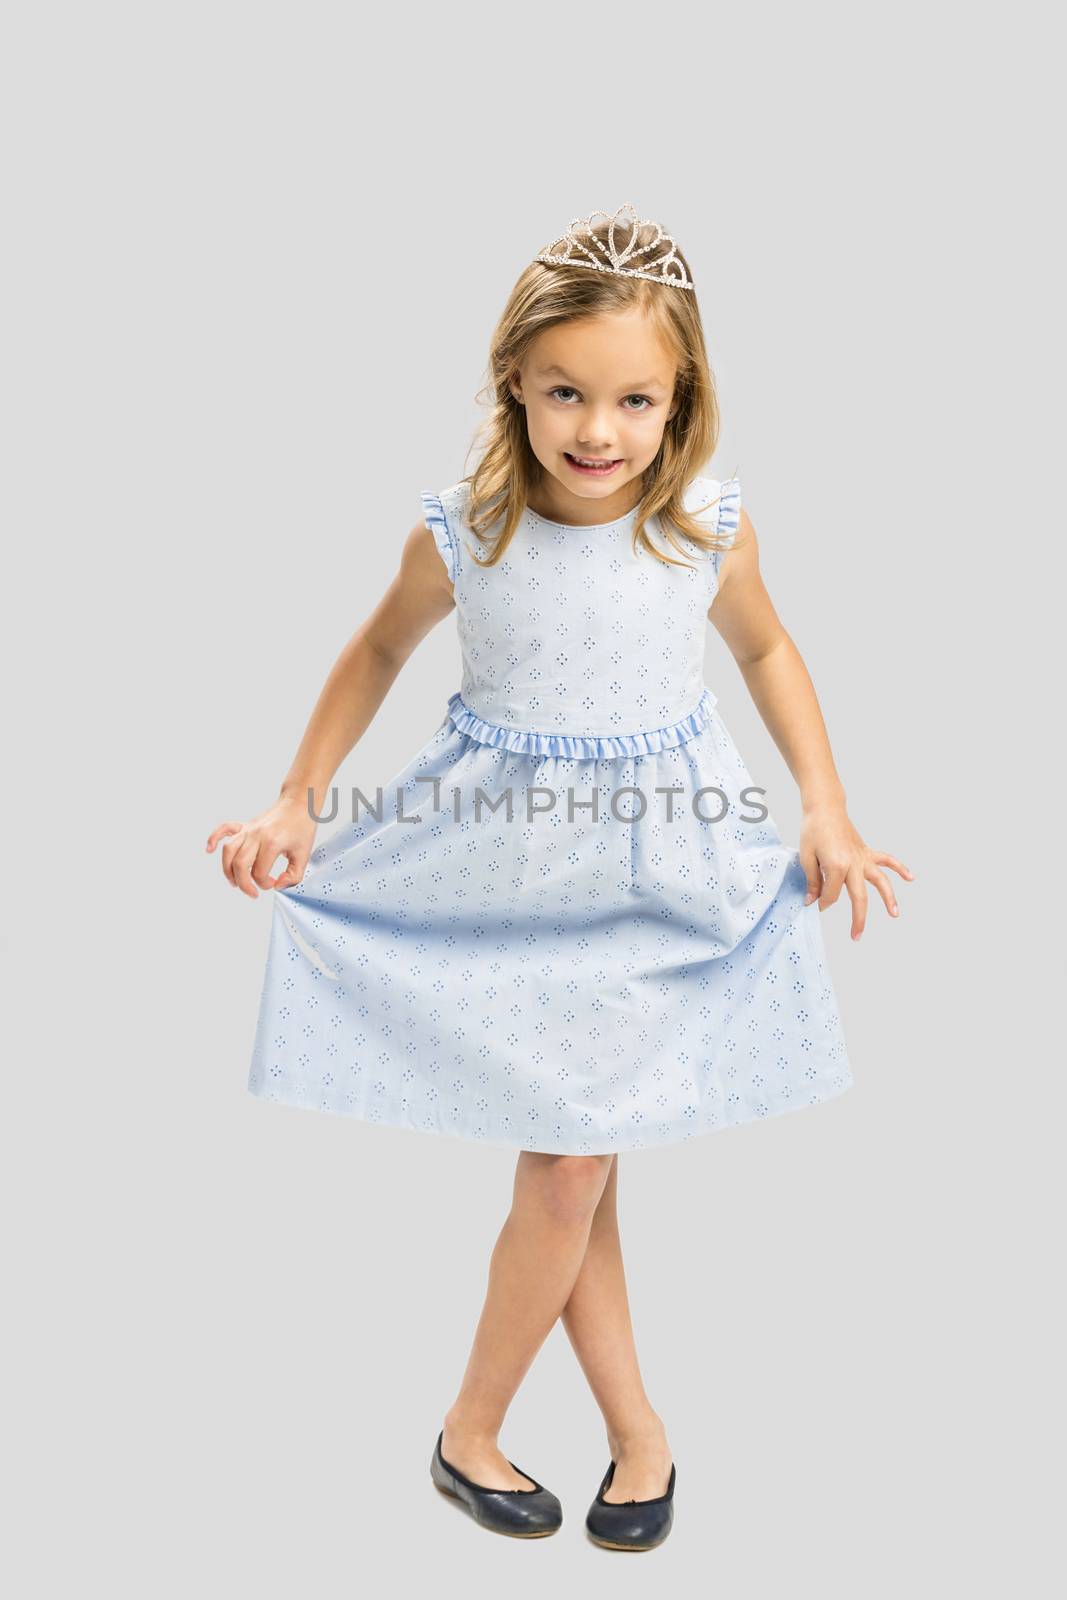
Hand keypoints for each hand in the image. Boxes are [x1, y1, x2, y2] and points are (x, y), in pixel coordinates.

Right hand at [205, 797, 318, 899]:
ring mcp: (248, 829)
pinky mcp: (245, 825)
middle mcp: (256, 835)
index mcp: (272, 843)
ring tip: (235, 882)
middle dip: (244, 884)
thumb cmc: (302, 828)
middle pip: (239, 865)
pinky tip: (209, 849)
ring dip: (227, 870)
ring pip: (228, 851)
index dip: (265, 884)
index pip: (259, 872)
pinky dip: (214, 838)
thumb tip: (277, 885)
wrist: (299, 803)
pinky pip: (224, 829)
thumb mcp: (304, 855)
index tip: (273, 883)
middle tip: (253, 893)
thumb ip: (293, 876)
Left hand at [798, 800, 913, 940]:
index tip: (814, 903)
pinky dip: (900, 868)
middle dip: (858, 919)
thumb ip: (813, 881)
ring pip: (880, 881)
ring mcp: (863, 858)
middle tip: (856, 936)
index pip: (831, 895)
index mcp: (836, 866)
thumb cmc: (813, 830)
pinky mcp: (867, 851)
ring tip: (895, 914)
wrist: (824, 807)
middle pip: (859, 897)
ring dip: (889, 898)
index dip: (821, 902)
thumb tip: (813, 901)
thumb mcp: (805, 857)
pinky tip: (910, 878)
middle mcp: (854, 864)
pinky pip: (887, 860)